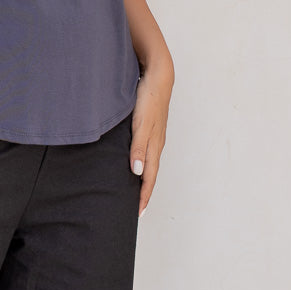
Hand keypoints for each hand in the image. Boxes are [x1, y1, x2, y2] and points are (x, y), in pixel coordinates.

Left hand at [128, 60, 172, 216]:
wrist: (157, 75)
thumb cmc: (149, 98)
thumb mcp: (141, 124)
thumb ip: (138, 147)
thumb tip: (138, 172)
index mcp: (154, 146)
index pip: (149, 178)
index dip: (143, 196)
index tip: (137, 213)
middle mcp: (155, 144)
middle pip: (150, 174)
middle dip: (143, 192)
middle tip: (135, 209)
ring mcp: (153, 135)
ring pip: (147, 163)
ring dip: (142, 179)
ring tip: (133, 191)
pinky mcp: (149, 127)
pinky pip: (144, 152)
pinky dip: (140, 163)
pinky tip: (132, 164)